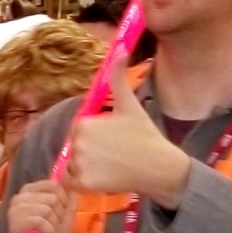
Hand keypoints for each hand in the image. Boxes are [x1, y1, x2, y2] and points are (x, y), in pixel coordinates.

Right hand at [5, 179, 76, 232]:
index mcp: (31, 192)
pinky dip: (46, 231)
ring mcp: (16, 208)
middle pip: (53, 196)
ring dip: (52, 224)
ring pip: (48, 207)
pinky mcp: (15, 221)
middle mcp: (21, 197)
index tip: (56, 215)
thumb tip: (71, 179)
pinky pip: (41, 219)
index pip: (54, 184)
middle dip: (58, 214)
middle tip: (48, 227)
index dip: (62, 200)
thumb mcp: (66, 218)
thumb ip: (69, 200)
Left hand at [60, 62, 191, 207]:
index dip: (94, 136)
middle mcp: (77, 142)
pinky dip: (85, 182)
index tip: (111, 140)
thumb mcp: (129, 104)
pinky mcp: (84, 183)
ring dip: (86, 167)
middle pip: (75, 148)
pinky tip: (104, 176)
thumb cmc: (144, 134)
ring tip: (111, 165)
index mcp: (83, 123)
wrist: (158, 165)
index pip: (78, 131)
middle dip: (90, 152)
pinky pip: (74, 183)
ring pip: (73, 166)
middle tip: (114, 154)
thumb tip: (120, 49)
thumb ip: (118, 78)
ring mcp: (80, 164)